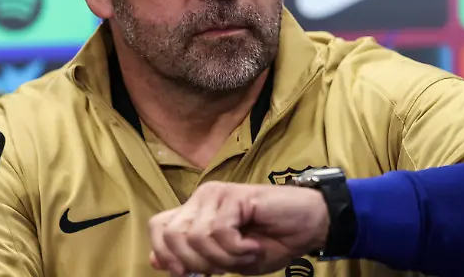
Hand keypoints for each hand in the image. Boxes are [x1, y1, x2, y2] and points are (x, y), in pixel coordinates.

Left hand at [147, 180, 329, 275]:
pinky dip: (237, 249)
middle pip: (172, 236)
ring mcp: (216, 194)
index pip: (158, 227)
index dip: (167, 255)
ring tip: (247, 252)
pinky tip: (254, 244)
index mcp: (196, 212)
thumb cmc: (272, 241)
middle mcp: (201, 198)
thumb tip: (155, 260)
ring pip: (196, 237)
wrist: (309, 226)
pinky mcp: (234, 195)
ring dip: (225, 258)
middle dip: (198, 263)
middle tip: (228, 264)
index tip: (192, 274)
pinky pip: (219, 232)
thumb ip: (193, 257)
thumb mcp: (228, 259)